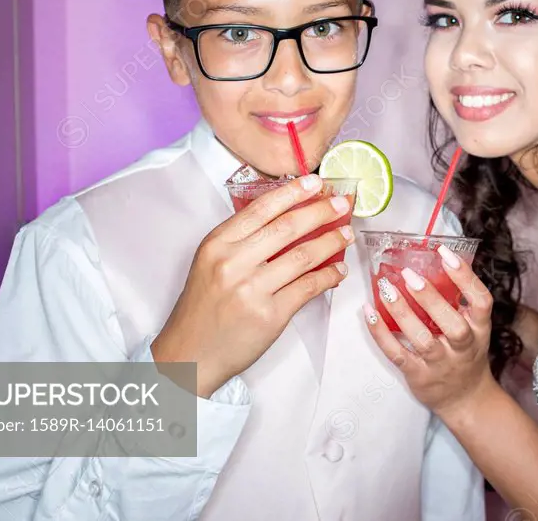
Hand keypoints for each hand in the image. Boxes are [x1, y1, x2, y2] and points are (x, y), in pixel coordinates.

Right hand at [152, 174, 353, 396]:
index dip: (293, 192)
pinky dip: (328, 277)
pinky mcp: (269, 315)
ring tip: (347, 235)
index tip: (316, 182)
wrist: (190, 355)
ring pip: (303, 256)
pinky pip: (308, 288)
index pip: (261, 209)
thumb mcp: (210, 263)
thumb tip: (288, 216)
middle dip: (321, 212)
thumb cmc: (204, 307)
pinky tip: (337, 270)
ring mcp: (252, 290)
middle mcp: (233, 263)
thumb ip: (241, 240)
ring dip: (332, 242)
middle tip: (343, 203)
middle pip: (287, 228)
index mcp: (217, 244)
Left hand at [364, 244, 495, 422]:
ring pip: (422, 340)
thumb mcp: (475, 328)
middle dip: (431, 300)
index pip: (481, 301)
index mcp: (480, 330)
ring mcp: (440, 364)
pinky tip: (369, 313)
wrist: (465, 399)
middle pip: (454, 325)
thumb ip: (460, 301)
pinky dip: (381, 334)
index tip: (446, 254)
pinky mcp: (418, 375)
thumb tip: (435, 262)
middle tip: (410, 275)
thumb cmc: (466, 354)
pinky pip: (397, 354)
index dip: (465, 277)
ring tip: (386, 289)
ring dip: (402, 314)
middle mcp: (463, 347)